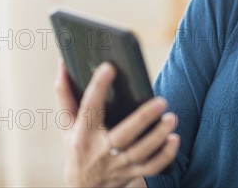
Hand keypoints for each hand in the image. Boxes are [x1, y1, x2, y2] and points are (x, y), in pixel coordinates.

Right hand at [55, 60, 179, 186]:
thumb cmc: (77, 147)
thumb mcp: (67, 125)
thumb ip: (64, 95)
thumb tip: (62, 64)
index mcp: (83, 133)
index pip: (89, 108)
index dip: (98, 87)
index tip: (109, 67)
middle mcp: (100, 150)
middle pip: (124, 134)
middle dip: (143, 118)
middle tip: (162, 101)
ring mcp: (117, 165)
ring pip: (141, 152)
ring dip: (159, 135)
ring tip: (172, 118)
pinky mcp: (131, 174)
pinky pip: (152, 167)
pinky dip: (166, 154)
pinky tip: (174, 138)